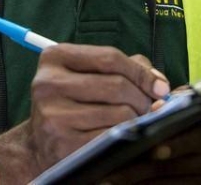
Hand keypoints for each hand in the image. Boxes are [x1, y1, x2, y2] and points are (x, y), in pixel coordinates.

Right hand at [26, 43, 170, 170]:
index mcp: (55, 57)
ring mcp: (53, 114)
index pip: (110, 58)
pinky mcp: (62, 143)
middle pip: (116, 85)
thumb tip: (159, 84)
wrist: (40, 142)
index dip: (141, 73)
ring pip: (118, 113)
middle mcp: (48, 83)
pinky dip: (125, 137)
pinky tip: (124, 136)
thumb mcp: (90, 75)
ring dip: (137, 120)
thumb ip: (126, 69)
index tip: (161, 87)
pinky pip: (110, 137)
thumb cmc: (73, 103)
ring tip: (136, 122)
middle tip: (151, 108)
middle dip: (142, 98)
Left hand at [104, 104, 200, 184]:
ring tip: (113, 174)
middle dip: (149, 161)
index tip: (147, 139)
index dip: (175, 137)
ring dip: (142, 178)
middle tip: (117, 160)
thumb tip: (152, 108)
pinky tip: (128, 184)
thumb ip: (175, 99)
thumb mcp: (195, 104)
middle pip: (185, 160)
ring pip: (177, 181)